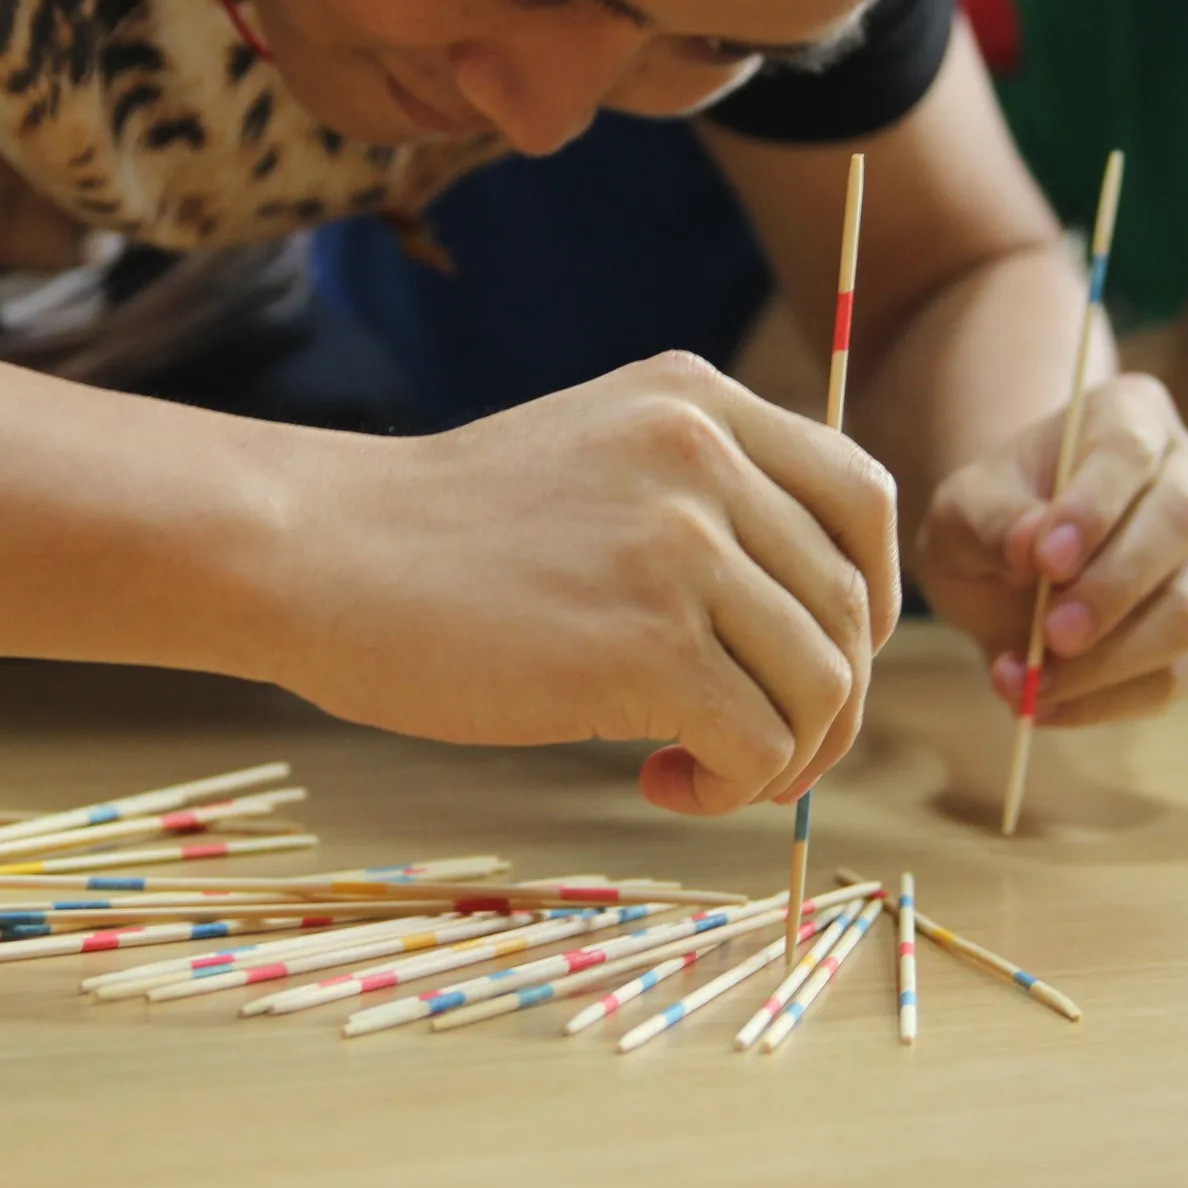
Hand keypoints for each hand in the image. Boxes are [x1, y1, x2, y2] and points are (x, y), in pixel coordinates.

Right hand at [281, 352, 899, 816]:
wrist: (317, 553)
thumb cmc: (442, 533)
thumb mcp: (595, 454)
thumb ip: (700, 495)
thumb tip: (819, 617)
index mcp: (698, 400)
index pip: (864, 498)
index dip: (869, 599)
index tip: (821, 660)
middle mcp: (704, 456)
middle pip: (849, 606)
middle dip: (829, 703)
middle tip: (759, 750)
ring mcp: (678, 546)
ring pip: (823, 684)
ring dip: (783, 757)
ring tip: (696, 767)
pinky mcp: (645, 644)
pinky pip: (761, 744)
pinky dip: (733, 787)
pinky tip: (664, 782)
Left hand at [916, 374, 1187, 725]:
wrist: (1010, 567)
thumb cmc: (991, 519)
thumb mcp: (962, 509)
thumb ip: (991, 517)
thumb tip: (1032, 545)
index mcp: (1133, 417)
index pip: (1130, 451)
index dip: (1094, 506)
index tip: (1044, 560)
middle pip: (1183, 525)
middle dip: (1113, 588)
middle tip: (1050, 635)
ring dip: (1112, 658)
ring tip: (1030, 681)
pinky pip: (1182, 674)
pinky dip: (1111, 701)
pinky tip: (1046, 705)